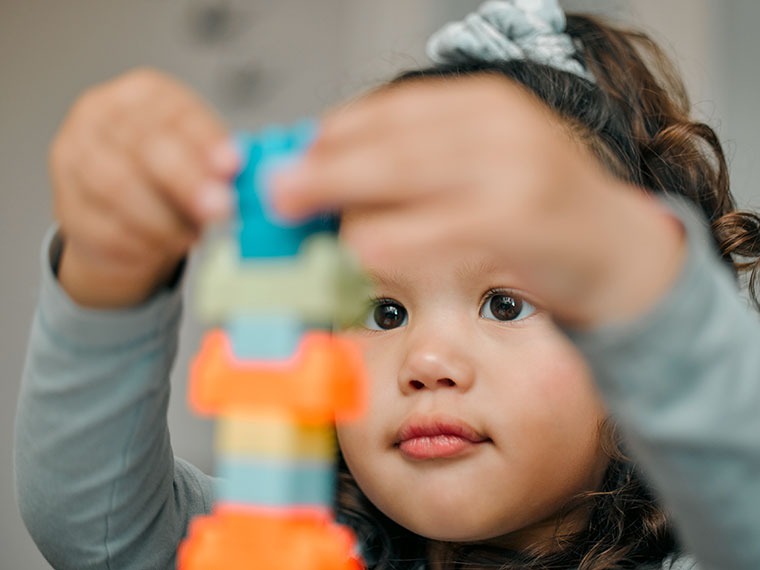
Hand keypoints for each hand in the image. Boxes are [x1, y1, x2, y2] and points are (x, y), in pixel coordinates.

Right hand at [50, 68, 238, 307]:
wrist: (124, 217)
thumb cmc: (170, 181)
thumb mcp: (200, 160)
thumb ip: (218, 164)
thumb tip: (241, 176)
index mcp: (141, 94)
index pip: (173, 110)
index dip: (204, 139)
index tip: (232, 165)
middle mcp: (100, 117)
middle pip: (144, 146)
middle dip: (187, 181)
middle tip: (219, 208)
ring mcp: (74, 158)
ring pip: (118, 187)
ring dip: (165, 220)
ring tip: (195, 237)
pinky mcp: (66, 204)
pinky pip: (105, 227)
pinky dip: (142, 244)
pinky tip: (165, 249)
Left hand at [273, 76, 684, 326]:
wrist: (618, 252)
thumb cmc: (541, 212)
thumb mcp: (486, 166)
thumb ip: (422, 163)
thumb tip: (339, 175)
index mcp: (483, 104)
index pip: (388, 112)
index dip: (331, 137)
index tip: (294, 159)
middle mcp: (495, 126)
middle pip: (381, 144)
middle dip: (319, 170)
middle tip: (276, 192)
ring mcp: (508, 170)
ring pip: (394, 182)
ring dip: (345, 209)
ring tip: (321, 230)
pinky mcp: (513, 222)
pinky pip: (425, 232)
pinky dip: (384, 243)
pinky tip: (366, 251)